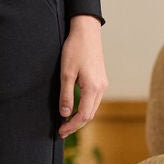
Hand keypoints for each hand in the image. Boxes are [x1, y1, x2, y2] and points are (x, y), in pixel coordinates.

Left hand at [57, 15, 107, 137]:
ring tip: (66, 122)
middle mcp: (101, 88)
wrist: (86, 31)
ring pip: (93, 107)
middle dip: (76, 124)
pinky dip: (85, 107)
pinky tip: (75, 108)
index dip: (72, 126)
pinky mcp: (100, 79)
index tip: (61, 131)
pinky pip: (94, 99)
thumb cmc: (75, 49)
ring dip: (81, 117)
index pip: (84, 115)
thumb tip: (65, 114)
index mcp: (93, 88)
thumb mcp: (66, 73)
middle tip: (61, 131)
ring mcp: (102, 84)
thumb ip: (66, 95)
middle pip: (90, 114)